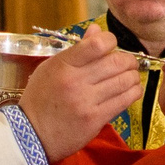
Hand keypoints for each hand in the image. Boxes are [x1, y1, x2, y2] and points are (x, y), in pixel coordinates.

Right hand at [17, 28, 144, 160]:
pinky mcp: (95, 119)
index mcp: (63, 64)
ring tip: (131, 77)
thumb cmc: (40, 98)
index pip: (97, 44)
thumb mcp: (50, 68)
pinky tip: (132, 90)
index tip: (111, 46)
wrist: (31, 135)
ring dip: (133, 76)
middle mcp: (75, 81)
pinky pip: (124, 101)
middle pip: (116, 62)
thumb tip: (96, 30)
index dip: (111, 40)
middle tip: (128, 63)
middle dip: (128, 60)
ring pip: (124, 81)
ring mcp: (86, 101)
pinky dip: (133, 92)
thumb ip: (76, 50)